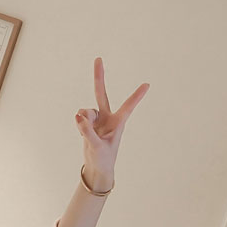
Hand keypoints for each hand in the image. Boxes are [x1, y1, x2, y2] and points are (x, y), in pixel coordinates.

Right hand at [75, 56, 149, 178]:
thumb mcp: (96, 146)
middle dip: (99, 77)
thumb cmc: (103, 159)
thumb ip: (87, 131)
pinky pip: (80, 117)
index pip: (128, 107)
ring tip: (86, 132)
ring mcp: (98, 119)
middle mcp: (108, 118)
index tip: (148, 84)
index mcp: (118, 123)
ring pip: (86, 111)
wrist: (96, 167)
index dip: (137, 96)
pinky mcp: (88, 123)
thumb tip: (78, 115)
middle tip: (98, 59)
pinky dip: (79, 124)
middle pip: (101, 94)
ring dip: (84, 120)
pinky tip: (84, 133)